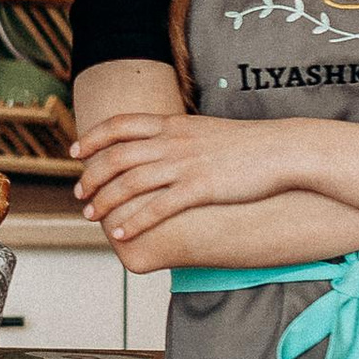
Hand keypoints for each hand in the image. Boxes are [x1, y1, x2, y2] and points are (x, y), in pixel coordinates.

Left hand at [70, 108, 292, 249]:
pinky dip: (134, 221)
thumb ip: (180, 136)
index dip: (93, 137)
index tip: (75, 151)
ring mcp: (185, 164)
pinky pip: (158, 207)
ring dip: (106, 201)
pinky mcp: (199, 188)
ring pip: (131, 183)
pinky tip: (120, 234)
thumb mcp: (206, 131)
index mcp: (173, 124)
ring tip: (91, 216)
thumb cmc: (248, 144)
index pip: (121, 124)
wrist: (282, 150)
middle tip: (78, 193)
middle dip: (92, 176)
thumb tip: (162, 143)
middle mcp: (173, 141)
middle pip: (117, 156)